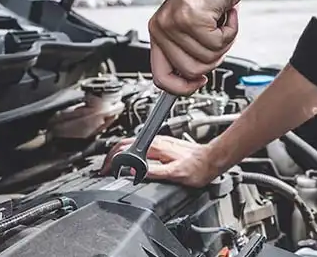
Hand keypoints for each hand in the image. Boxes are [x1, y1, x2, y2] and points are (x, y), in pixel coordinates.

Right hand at [99, 135, 220, 187]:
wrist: (212, 160)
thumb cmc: (198, 168)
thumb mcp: (174, 175)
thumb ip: (153, 172)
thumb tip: (134, 173)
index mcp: (156, 147)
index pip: (126, 148)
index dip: (112, 159)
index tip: (106, 170)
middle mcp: (157, 141)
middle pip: (125, 144)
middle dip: (111, 156)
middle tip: (105, 169)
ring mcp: (160, 142)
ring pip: (132, 144)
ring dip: (119, 154)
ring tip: (113, 166)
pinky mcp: (164, 144)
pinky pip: (141, 146)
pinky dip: (130, 153)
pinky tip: (131, 160)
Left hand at [148, 0, 246, 95]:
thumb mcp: (192, 26)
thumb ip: (187, 50)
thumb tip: (191, 78)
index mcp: (158, 31)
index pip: (160, 76)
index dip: (181, 87)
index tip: (198, 82)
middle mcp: (161, 27)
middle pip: (190, 71)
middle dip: (212, 59)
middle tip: (218, 36)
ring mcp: (174, 23)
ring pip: (207, 59)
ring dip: (224, 42)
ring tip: (222, 21)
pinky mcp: (191, 18)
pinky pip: (218, 44)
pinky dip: (230, 31)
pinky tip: (227, 14)